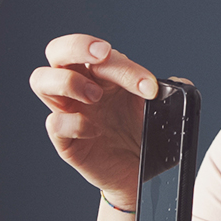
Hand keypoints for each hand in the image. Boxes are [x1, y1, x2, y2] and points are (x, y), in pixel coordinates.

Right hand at [30, 33, 159, 208]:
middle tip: (101, 57)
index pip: (100, 54)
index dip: (124, 66)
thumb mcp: (160, 110)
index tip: (150, 87)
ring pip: (41, 80)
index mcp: (102, 75)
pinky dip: (74, 123)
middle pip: (57, 52)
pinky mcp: (65, 140)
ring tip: (96, 96)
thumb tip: (179, 82)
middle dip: (77, 46)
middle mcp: (80, 88)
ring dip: (69, 82)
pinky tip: (96, 131)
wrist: (140, 174)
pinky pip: (54, 123)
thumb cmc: (143, 136)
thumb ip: (170, 91)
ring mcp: (69, 112)